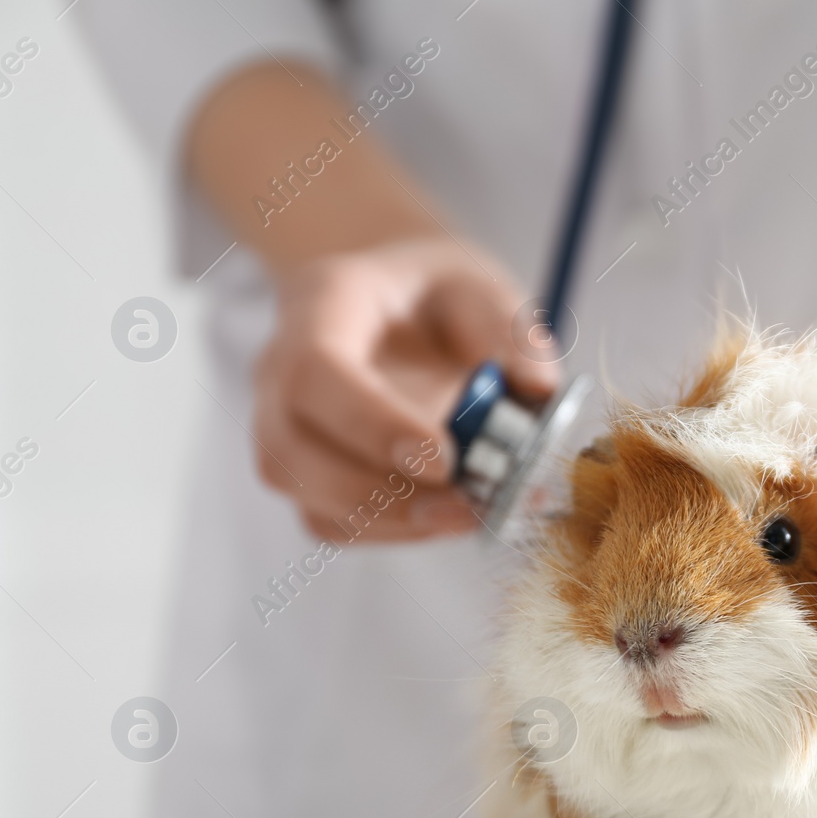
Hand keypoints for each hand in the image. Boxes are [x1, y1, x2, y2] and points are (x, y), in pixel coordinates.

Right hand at [252, 237, 559, 541]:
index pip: (317, 372)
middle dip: (379, 492)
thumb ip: (510, 332)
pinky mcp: (304, 470)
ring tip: (468, 514)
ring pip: (304, 492)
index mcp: (322, 304)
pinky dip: (387, 531)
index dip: (373, 425)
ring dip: (389, 519)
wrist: (396, 302)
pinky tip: (444, 517)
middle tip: (466, 505)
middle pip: (290, 448)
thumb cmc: (434, 294)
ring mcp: (281, 422)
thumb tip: (536, 390)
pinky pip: (326, 518)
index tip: (444, 460)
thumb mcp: (481, 287)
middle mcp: (280, 368)